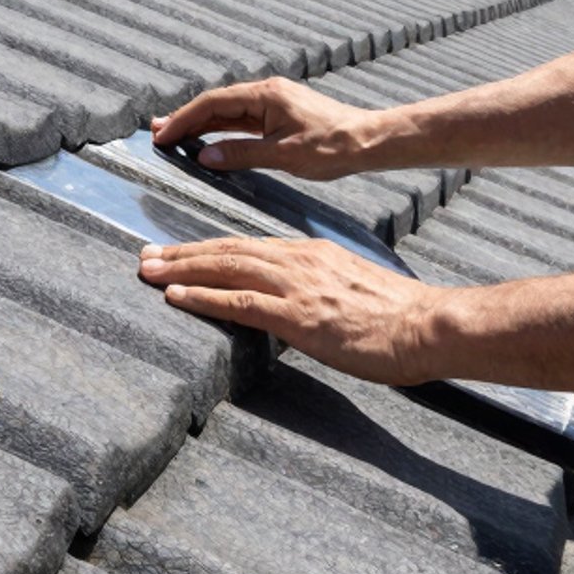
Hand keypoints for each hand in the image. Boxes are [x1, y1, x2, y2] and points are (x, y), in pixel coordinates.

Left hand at [137, 235, 440, 385]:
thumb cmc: (399, 317)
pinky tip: (174, 296)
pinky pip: (238, 302)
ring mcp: (297, 286)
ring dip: (180, 268)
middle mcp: (298, 261)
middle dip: (183, 251)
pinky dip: (202, 296)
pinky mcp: (297, 316)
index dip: (209, 248)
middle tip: (146, 253)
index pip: (249, 246)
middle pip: (228, 250)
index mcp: (312, 255)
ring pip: (226, 268)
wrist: (428, 326)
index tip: (180, 251)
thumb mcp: (352, 289)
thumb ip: (319, 289)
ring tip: (146, 269)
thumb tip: (297, 301)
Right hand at [150, 78, 373, 180]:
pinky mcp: (281, 116)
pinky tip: (208, 139)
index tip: (161, 134)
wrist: (369, 141)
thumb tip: (204, 156)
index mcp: (265, 95)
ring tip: (173, 135)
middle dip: (186, 119)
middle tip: (156, 132)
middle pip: (217, 104)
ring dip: (201, 124)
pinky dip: (221, 129)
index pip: (213, 103)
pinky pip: (243, 121)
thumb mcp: (283, 155)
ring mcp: (274, 104)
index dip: (184, 118)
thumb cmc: (332, 147)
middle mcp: (267, 93)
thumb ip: (241, 154)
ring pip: (228, 112)